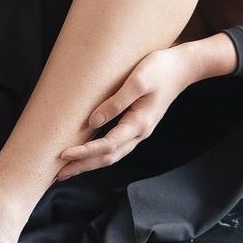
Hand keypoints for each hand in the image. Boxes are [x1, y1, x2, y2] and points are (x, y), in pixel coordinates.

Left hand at [55, 46, 196, 179]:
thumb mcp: (138, 81)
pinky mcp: (136, 124)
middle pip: (108, 157)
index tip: (63, 154)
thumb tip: (93, 121)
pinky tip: (88, 153)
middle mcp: (140, 132)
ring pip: (112, 154)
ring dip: (89, 163)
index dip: (84, 152)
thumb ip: (116, 102)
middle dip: (83, 166)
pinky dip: (99, 153)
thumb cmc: (161, 69)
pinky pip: (116, 145)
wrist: (183, 67)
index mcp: (139, 123)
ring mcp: (139, 130)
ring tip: (68, 169)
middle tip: (59, 174)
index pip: (107, 145)